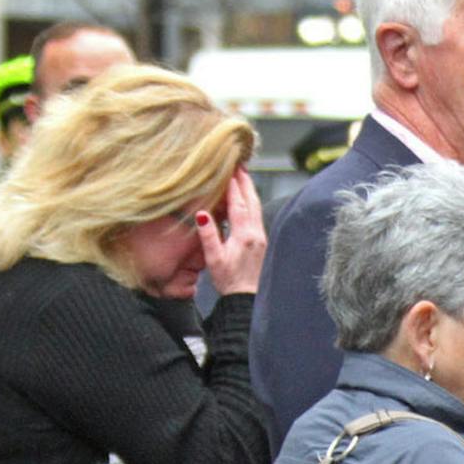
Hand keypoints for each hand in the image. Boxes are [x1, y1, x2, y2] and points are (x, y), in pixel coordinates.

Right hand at [200, 165, 266, 296]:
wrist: (246, 298)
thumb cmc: (229, 280)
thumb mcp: (213, 258)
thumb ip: (208, 235)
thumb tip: (201, 214)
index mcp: (244, 235)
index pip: (238, 204)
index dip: (233, 185)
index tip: (229, 169)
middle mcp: (256, 233)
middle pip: (251, 201)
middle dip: (245, 182)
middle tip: (240, 164)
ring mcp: (261, 238)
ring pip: (256, 208)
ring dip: (250, 191)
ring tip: (244, 176)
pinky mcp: (261, 242)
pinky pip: (256, 216)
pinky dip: (251, 203)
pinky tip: (246, 200)